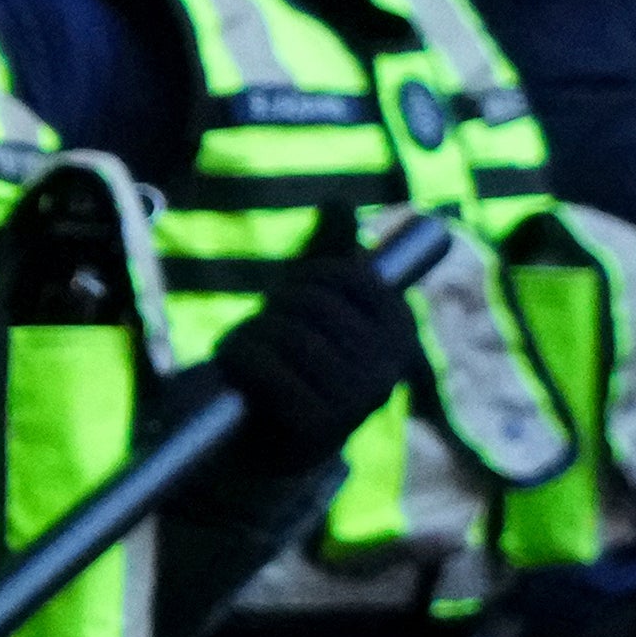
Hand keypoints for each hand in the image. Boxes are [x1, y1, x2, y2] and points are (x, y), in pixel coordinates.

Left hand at [197, 245, 414, 463]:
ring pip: (289, 335)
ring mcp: (358, 400)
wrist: (267, 436)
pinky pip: (269, 370)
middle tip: (262, 328)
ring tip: (245, 349)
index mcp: (399, 327)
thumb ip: (330, 252)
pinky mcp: (318, 427)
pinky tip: (236, 367)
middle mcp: (389, 366)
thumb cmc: (295, 357)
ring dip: (250, 335)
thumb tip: (338, 200)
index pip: (347, 274)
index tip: (291, 297)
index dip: (306, 277)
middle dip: (274, 308)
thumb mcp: (315, 301)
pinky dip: (240, 360)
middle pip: (313, 302)